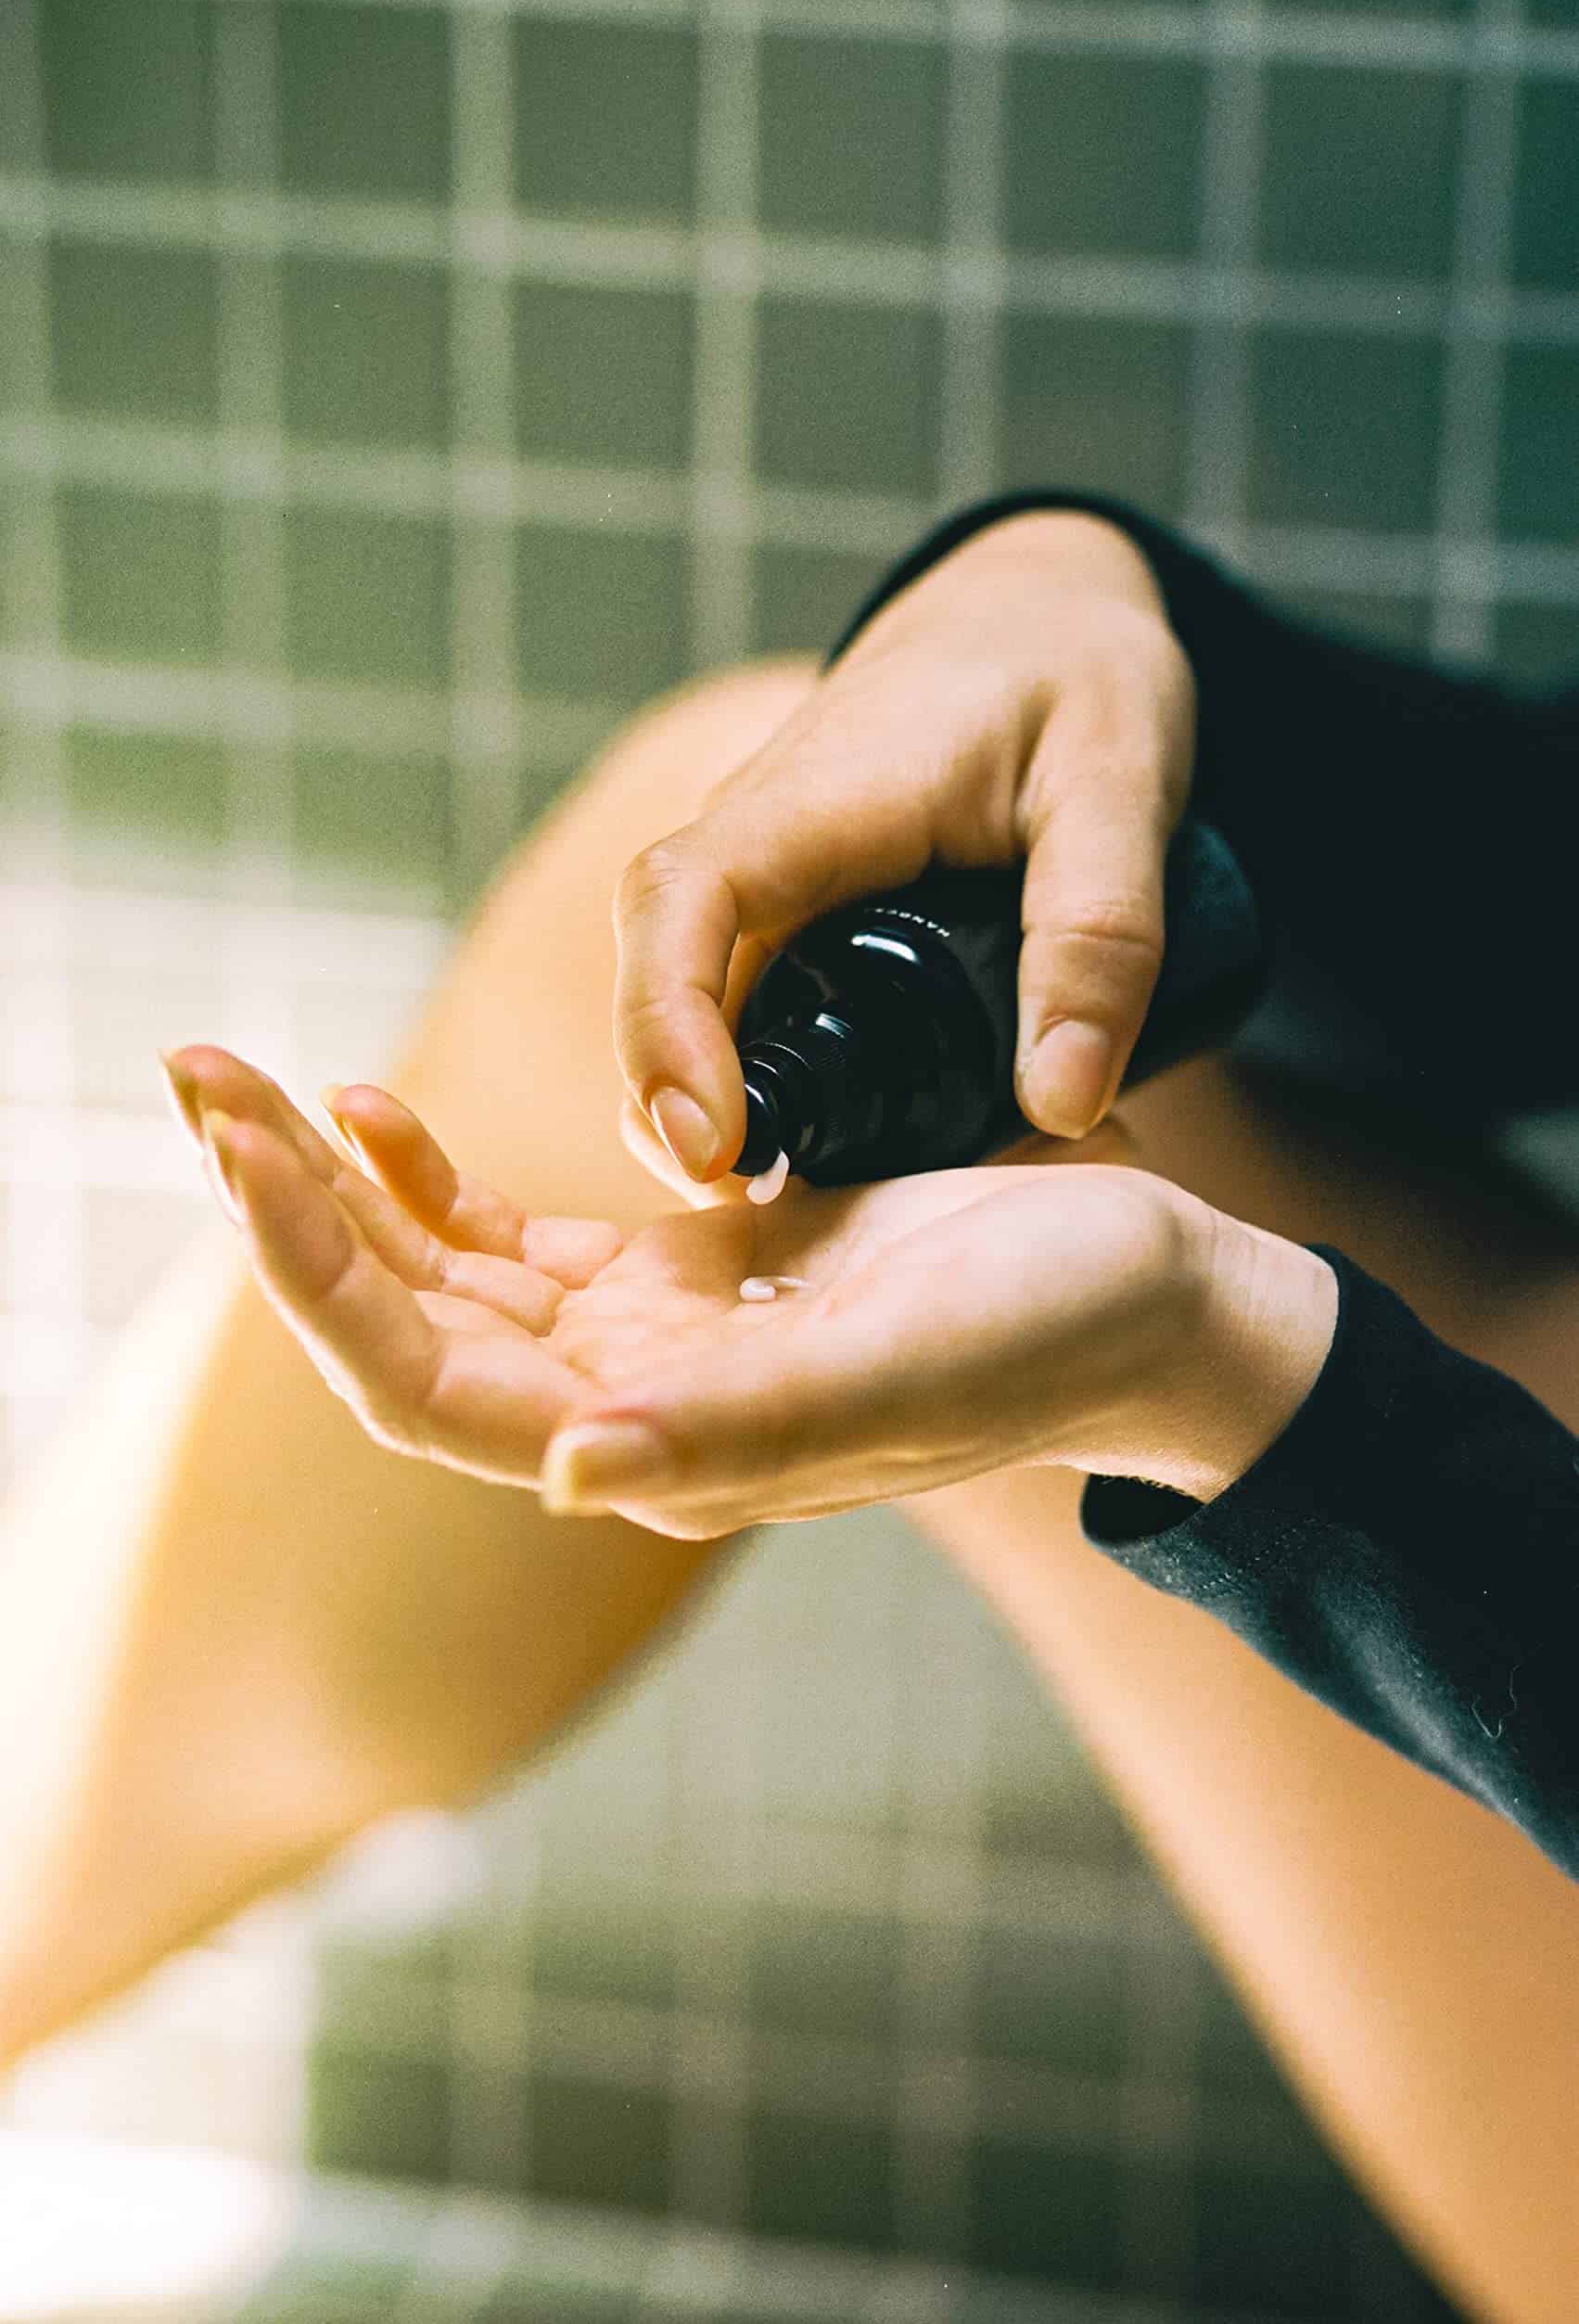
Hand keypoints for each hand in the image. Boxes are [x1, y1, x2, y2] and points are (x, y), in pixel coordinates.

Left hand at [162, 1047, 1221, 1542]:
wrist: (1146, 1296)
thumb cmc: (1051, 1330)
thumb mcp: (908, 1360)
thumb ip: (739, 1422)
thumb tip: (564, 1465)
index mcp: (667, 1444)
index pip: (428, 1383)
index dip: (319, 1276)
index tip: (244, 1148)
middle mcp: (631, 1407)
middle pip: (398, 1325)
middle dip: (285, 1209)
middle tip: (195, 1075)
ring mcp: (647, 1342)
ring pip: (437, 1276)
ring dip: (331, 1184)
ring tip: (236, 1080)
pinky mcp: (680, 1275)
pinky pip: (514, 1239)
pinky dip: (432, 1178)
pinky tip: (372, 1110)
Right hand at [613, 509, 1195, 1187]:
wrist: (1038, 608)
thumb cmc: (1075, 672)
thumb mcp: (1124, 786)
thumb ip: (1104, 934)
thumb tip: (1061, 1103)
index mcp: (816, 797)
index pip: (682, 903)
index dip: (666, 1028)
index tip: (710, 1144)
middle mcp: (756, 835)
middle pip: (654, 973)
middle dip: (672, 1103)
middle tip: (750, 1216)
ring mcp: (761, 873)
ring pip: (684, 994)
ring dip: (707, 1101)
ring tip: (781, 1207)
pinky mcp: (784, 903)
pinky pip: (731, 993)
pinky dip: (747, 1075)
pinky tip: (807, 1153)